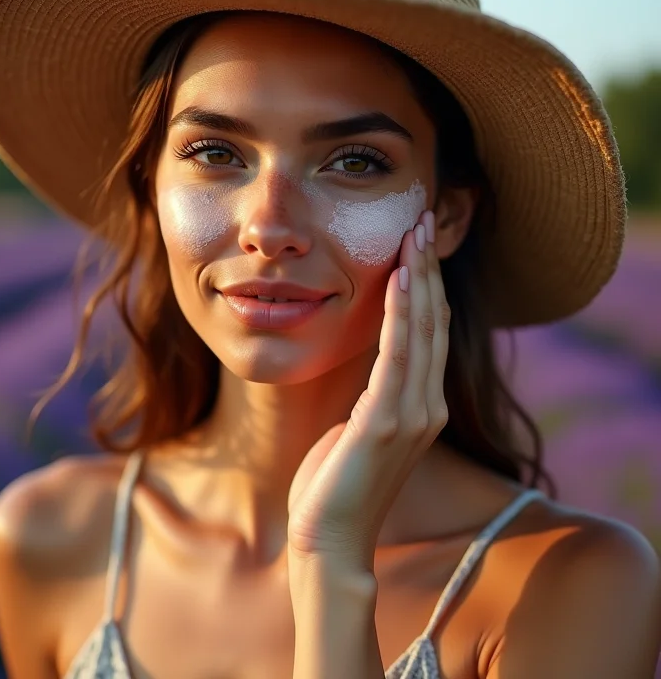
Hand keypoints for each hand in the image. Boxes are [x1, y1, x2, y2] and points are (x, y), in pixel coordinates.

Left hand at [286, 209, 449, 572]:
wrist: (329, 542)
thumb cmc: (336, 485)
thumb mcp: (358, 429)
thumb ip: (373, 397)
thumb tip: (370, 368)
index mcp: (420, 406)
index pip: (428, 331)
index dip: (426, 284)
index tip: (418, 241)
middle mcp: (427, 405)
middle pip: (432, 321)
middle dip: (428, 267)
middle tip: (424, 218)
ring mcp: (413, 414)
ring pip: (422, 330)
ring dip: (419, 277)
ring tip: (416, 232)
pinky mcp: (389, 422)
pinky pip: (399, 355)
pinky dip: (402, 314)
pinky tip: (400, 279)